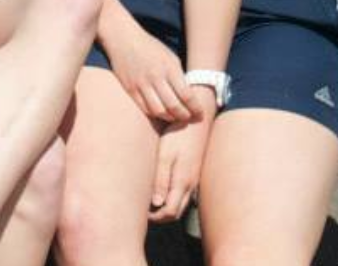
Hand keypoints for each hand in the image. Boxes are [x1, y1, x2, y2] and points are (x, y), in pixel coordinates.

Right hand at [103, 15, 202, 123]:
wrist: (123, 38)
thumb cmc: (150, 47)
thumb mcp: (170, 57)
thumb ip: (179, 77)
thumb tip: (189, 97)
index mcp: (168, 67)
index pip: (186, 95)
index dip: (196, 108)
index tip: (200, 113)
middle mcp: (155, 77)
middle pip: (174, 106)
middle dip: (186, 117)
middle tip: (191, 118)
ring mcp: (141, 84)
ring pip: (159, 111)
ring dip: (171, 118)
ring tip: (177, 117)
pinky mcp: (130, 89)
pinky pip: (145, 109)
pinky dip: (156, 114)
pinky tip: (162, 113)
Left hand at [148, 98, 216, 222]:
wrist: (197, 120)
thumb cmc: (178, 135)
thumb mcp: (166, 155)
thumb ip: (161, 179)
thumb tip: (156, 203)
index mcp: (182, 182)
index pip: (170, 212)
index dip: (156, 217)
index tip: (141, 213)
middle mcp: (190, 184)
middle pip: (176, 211)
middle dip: (160, 215)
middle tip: (144, 210)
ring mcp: (193, 179)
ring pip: (181, 203)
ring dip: (167, 206)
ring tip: (149, 200)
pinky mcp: (193, 172)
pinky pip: (183, 192)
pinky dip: (172, 197)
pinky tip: (162, 187)